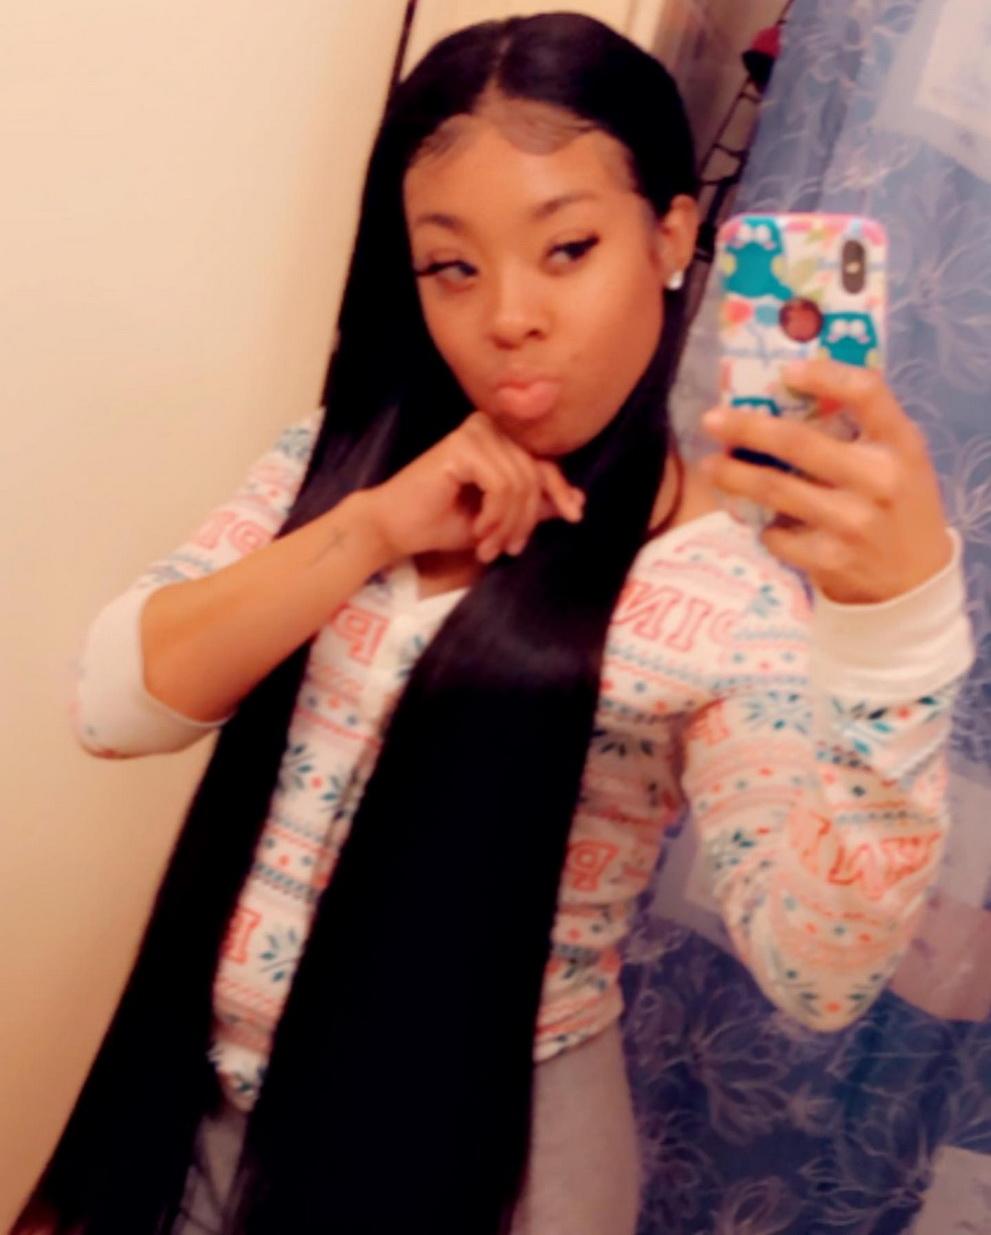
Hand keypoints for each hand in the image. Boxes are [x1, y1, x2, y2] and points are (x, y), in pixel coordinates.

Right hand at [360, 411, 583, 563]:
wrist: (394, 528)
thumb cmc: (442, 522)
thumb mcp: (501, 516)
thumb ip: (534, 505)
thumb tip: (578, 500)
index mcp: (499, 437)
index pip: (544, 461)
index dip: (561, 489)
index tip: (574, 517)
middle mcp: (488, 426)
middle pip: (535, 473)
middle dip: (526, 519)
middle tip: (508, 549)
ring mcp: (474, 432)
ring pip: (519, 483)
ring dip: (508, 524)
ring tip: (489, 547)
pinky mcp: (462, 446)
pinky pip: (501, 485)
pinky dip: (495, 516)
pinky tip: (478, 532)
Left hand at [699, 358, 953, 603]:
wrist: (914, 580)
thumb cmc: (897, 503)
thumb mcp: (898, 458)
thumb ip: (860, 428)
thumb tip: (786, 390)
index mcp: (900, 444)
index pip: (866, 393)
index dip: (824, 375)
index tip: (784, 370)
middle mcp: (878, 480)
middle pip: (798, 443)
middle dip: (747, 428)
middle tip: (712, 420)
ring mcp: (852, 522)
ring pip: (774, 490)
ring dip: (733, 476)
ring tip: (710, 466)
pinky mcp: (829, 559)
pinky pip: (776, 535)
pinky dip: (763, 525)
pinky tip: (760, 520)